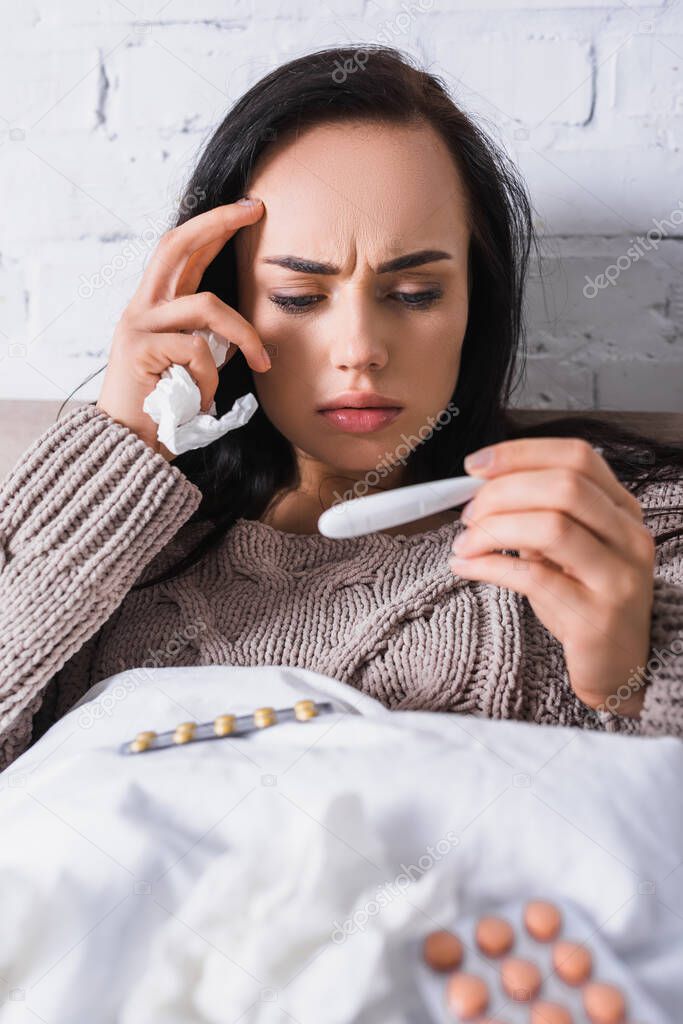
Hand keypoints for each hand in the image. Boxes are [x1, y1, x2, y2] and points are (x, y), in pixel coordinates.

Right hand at [96, 198, 270, 460]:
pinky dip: (211, 378)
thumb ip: (206, 338)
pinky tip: (202, 399)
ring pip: (206, 306)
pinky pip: (198, 351)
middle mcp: (141, 307)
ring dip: (244, 336)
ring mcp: (137, 325)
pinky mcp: (139, 349)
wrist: (127, 446)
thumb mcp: (190, 365)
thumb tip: (242, 327)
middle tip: (254, 210)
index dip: (213, 226)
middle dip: (218, 222)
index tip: (248, 209)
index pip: (182, 252)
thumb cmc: (165, 408)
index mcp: (155, 307)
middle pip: (176, 245)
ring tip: (260, 365)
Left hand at [447, 438, 655, 716]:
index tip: (475, 465)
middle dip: (502, 492)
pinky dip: (488, 566)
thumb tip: (481, 488)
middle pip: (564, 486)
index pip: (576, 457)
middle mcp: (628, 537)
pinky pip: (533, 577)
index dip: (520, 453)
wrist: (618, 666)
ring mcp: (618, 577)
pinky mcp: (595, 616)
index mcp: (621, 510)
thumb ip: (535, 515)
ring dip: (494, 529)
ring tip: (465, 543)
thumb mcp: (564, 550)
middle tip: (469, 513)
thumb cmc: (584, 600)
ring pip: (552, 527)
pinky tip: (467, 567)